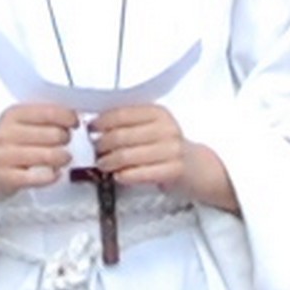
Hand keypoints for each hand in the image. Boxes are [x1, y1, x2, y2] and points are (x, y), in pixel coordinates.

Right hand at [0, 103, 81, 210]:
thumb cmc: (8, 148)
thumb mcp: (19, 125)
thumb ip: (43, 117)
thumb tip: (75, 116)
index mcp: (11, 115)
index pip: (50, 112)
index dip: (69, 118)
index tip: (73, 123)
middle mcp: (5, 133)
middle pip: (55, 134)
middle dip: (65, 140)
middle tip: (63, 144)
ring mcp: (4, 156)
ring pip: (52, 155)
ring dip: (63, 158)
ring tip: (62, 159)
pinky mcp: (7, 178)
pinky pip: (43, 176)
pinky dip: (53, 175)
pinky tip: (52, 173)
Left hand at [90, 104, 236, 213]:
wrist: (198, 168)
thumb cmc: (168, 148)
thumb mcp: (152, 128)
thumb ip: (129, 123)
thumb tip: (94, 124)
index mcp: (158, 113)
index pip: (121, 114)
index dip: (101, 122)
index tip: (91, 129)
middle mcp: (166, 129)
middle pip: (120, 136)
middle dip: (102, 145)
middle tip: (96, 151)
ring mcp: (171, 149)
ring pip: (126, 155)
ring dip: (109, 162)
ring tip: (103, 165)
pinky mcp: (174, 170)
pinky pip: (139, 173)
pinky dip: (124, 175)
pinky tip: (118, 176)